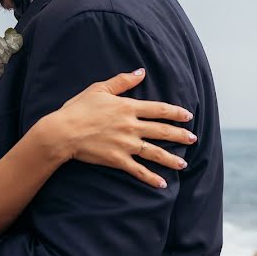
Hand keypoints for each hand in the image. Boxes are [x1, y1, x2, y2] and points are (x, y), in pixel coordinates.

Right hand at [48, 68, 195, 187]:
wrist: (63, 132)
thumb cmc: (78, 108)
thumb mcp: (99, 89)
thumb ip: (122, 81)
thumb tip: (141, 71)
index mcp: (127, 107)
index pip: (158, 109)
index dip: (175, 112)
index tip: (188, 115)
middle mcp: (131, 126)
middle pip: (161, 131)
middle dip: (180, 135)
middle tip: (193, 139)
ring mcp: (125, 144)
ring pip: (154, 152)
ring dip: (171, 159)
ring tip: (183, 164)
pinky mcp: (117, 159)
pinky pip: (138, 170)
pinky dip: (150, 178)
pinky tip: (162, 184)